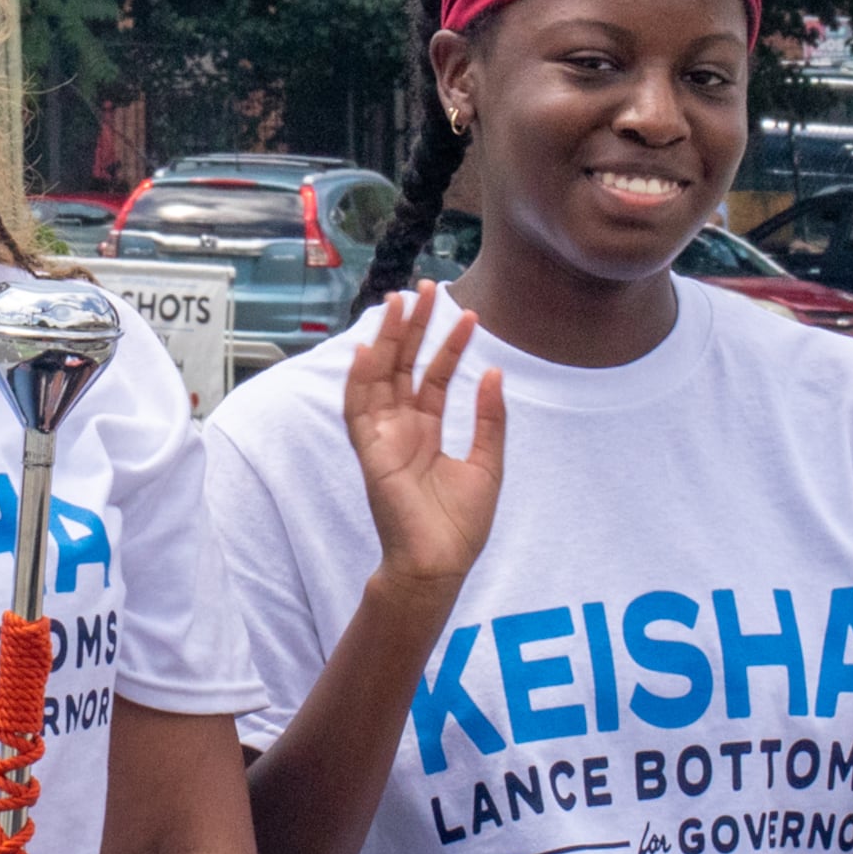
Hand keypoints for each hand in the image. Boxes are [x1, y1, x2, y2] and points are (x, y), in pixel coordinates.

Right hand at [344, 283, 506, 598]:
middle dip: (412, 327)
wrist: (439, 565)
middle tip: (423, 289)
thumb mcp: (487, 464)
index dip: (449, 345)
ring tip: (399, 302)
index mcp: (425, 431)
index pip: (434, 377)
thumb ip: (489, 420)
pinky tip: (367, 350)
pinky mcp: (370, 453)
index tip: (467, 315)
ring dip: (385, 340)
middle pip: (402, 366)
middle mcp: (400, 429)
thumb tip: (494, 373)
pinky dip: (360, 380)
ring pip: (378, 377)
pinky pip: (358, 410)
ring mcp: (382, 438)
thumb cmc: (459, 525)